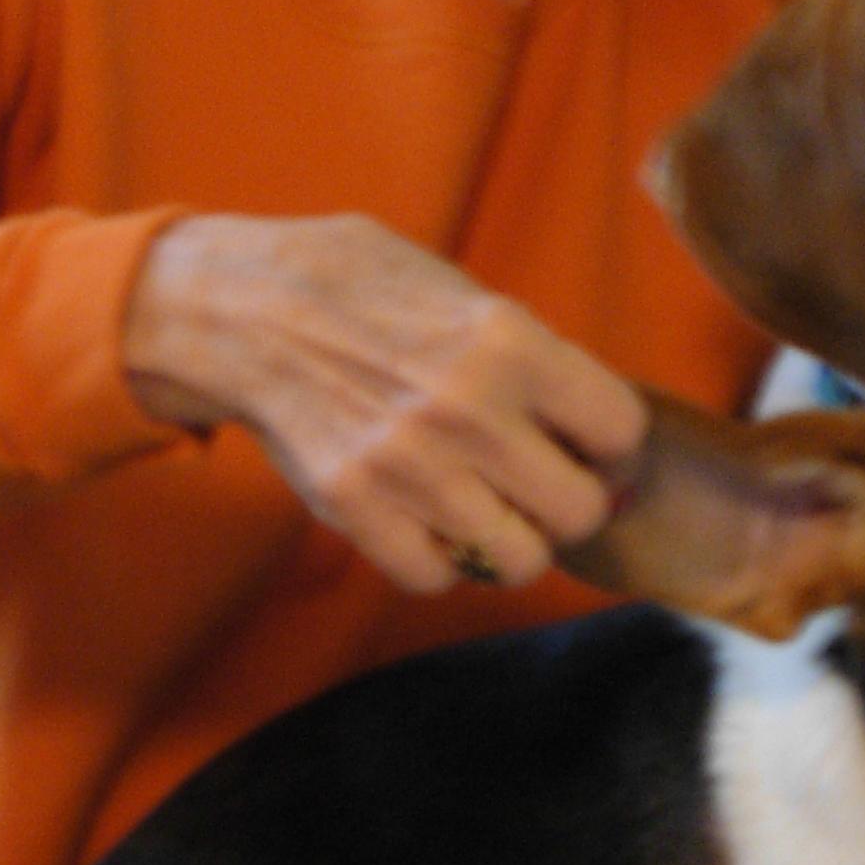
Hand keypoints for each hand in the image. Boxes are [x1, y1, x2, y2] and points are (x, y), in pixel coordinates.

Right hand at [121, 213, 646, 591]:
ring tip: (486, 506)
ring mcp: (412, 468)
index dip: (610, 440)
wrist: (243, 307)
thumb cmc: (359, 287)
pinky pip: (436, 577)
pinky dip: (440, 559)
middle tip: (540, 482)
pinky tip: (427, 519)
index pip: (621, 428)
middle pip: (581, 510)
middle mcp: (470, 411)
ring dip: (510, 538)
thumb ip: (530, 356)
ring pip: (520, 560)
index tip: (587, 440)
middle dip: (569, 499)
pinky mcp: (357, 509)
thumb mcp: (461, 291)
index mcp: (510, 342)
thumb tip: (597, 429)